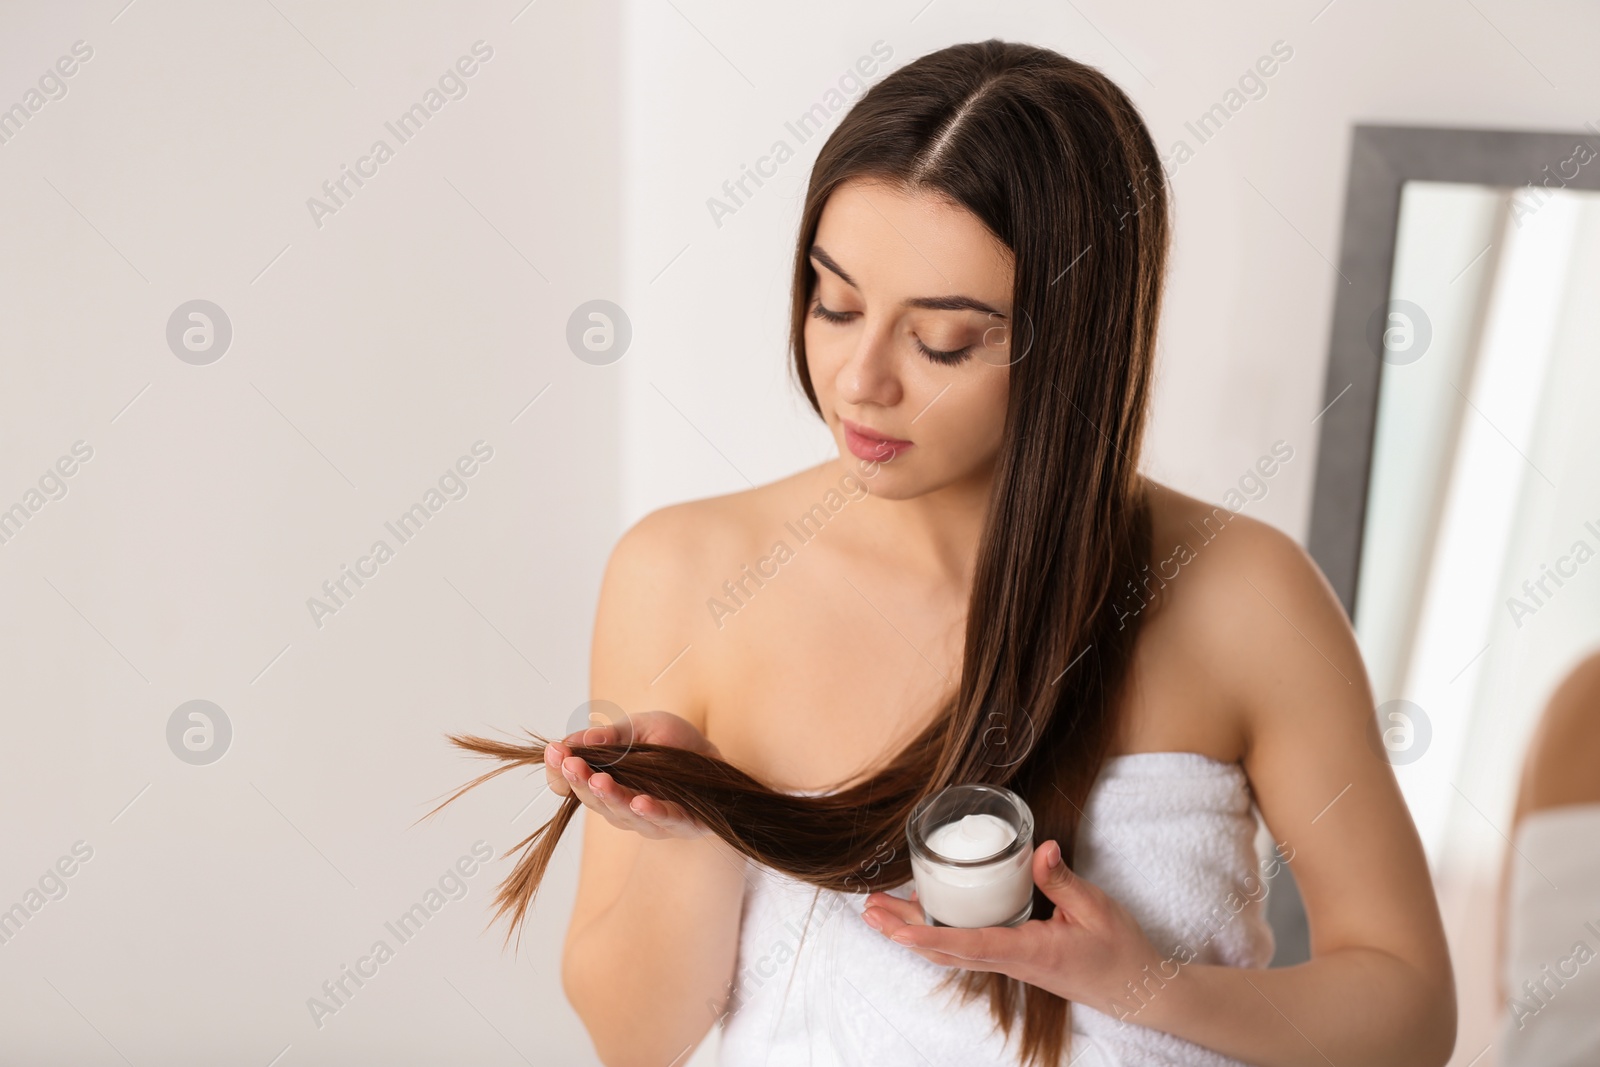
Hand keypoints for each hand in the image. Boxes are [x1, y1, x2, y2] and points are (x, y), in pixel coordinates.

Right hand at [543, 710, 719, 840]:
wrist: (717, 755)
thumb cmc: (673, 743)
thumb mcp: (642, 727)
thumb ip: (613, 736)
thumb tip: (577, 739)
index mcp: (606, 782)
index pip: (573, 784)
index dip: (559, 771)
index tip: (553, 751)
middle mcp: (622, 806)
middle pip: (594, 800)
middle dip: (579, 780)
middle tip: (569, 763)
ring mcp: (649, 819)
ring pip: (623, 814)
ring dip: (610, 798)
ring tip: (598, 781)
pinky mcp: (682, 823)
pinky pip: (664, 820)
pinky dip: (651, 813)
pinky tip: (640, 802)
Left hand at [861, 840, 1166, 1016]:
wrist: (1137, 989)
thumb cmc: (1119, 950)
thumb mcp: (1096, 908)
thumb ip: (1063, 879)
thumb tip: (1040, 849)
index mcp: (1030, 950)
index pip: (972, 944)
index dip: (932, 935)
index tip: (899, 928)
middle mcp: (1013, 961)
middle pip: (947, 951)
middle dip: (905, 932)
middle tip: (870, 911)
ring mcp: (1011, 962)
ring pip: (952, 952)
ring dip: (914, 932)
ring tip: (880, 913)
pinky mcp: (1015, 958)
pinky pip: (967, 948)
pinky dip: (937, 933)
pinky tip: (924, 916)